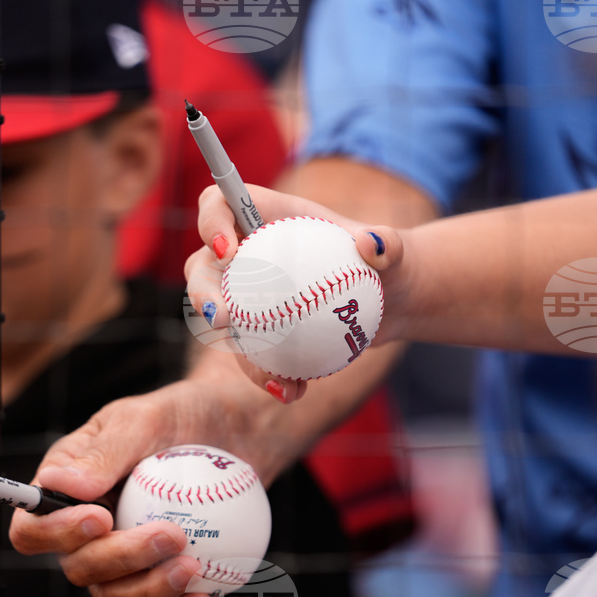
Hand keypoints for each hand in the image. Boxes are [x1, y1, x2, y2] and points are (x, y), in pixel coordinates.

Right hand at [9, 373, 299, 596]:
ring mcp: (122, 557)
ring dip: (149, 590)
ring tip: (192, 567)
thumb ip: (105, 452)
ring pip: (115, 595)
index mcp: (66, 489)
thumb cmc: (181, 415)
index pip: (33, 528)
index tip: (101, 519)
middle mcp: (86, 530)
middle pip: (79, 567)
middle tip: (172, 534)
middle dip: (120, 559)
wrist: (234, 432)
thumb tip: (58, 484)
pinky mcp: (157, 573)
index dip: (56, 534)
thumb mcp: (145, 419)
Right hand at [184, 183, 408, 403]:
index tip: (230, 250)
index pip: (220, 204)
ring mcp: (247, 293)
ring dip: (238, 352)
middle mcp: (247, 252)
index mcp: (267, 217)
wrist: (389, 301)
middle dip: (201, 292)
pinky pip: (249, 353)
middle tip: (223, 319)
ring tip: (271, 378)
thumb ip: (387, 242)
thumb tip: (371, 245)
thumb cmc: (387, 261)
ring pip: (221, 321)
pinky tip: (293, 392)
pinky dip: (266, 374)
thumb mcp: (394, 250)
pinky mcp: (258, 329)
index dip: (211, 221)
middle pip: (202, 266)